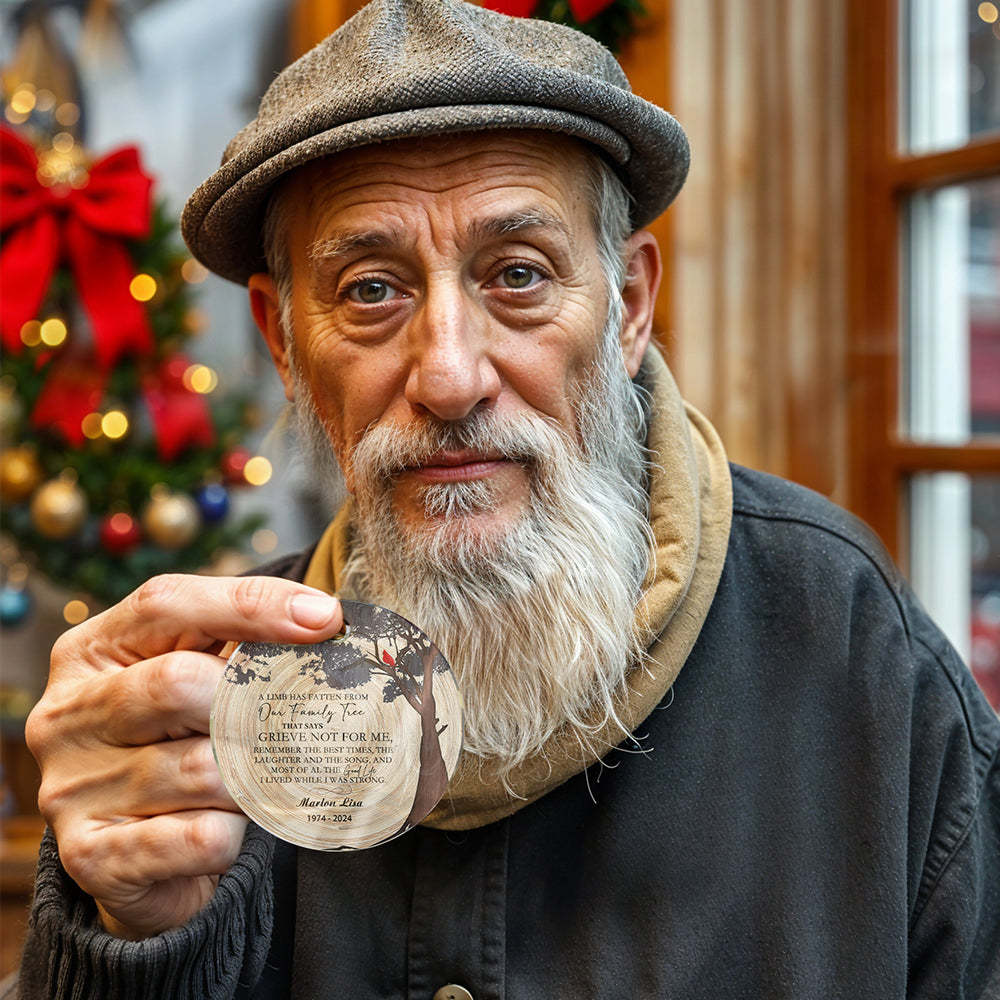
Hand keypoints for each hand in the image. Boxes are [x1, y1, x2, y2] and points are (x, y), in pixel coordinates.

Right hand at [25, 573, 341, 939]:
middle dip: (251, 703)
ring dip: (252, 777)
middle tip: (288, 724)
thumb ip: (242, 643)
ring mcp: (71, 788)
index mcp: (90, 652)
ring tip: (258, 782)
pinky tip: (231, 827)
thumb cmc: (182, 743)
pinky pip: (200, 837)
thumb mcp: (199, 677)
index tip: (325, 618)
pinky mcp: (91, 858)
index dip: (251, 605)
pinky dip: (235, 831)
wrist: (145, 860)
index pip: (165, 603)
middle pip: (177, 682)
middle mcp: (67, 715)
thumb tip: (324, 618)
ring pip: (202, 767)